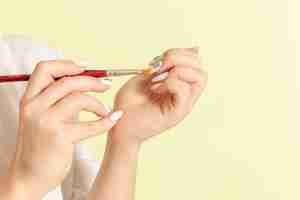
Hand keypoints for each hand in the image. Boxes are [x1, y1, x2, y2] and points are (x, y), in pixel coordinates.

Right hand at [9, 60, 122, 198]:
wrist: (30, 175)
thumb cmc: (41, 144)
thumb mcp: (43, 116)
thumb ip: (58, 99)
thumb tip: (85, 81)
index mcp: (29, 99)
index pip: (44, 69)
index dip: (67, 64)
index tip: (86, 66)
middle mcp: (34, 107)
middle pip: (67, 81)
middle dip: (92, 81)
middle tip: (106, 86)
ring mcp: (45, 121)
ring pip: (79, 99)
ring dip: (98, 103)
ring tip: (105, 110)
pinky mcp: (59, 137)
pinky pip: (90, 124)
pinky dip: (106, 121)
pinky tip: (113, 119)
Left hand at [109, 48, 206, 145]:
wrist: (119, 122)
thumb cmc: (131, 102)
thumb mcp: (146, 76)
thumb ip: (166, 64)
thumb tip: (193, 48)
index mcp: (180, 84)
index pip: (195, 62)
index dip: (179, 53)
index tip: (157, 60)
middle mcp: (186, 94)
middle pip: (201, 68)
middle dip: (179, 58)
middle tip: (159, 66)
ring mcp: (183, 104)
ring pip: (199, 77)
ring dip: (177, 70)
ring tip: (158, 79)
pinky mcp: (177, 112)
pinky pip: (184, 91)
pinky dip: (169, 83)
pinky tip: (155, 88)